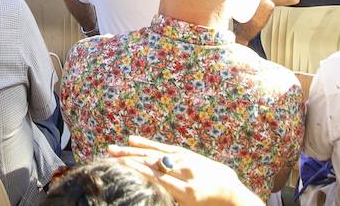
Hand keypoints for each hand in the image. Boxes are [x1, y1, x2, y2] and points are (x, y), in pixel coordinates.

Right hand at [107, 137, 262, 205]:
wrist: (230, 191)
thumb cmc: (207, 205)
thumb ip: (169, 195)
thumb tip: (146, 181)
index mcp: (187, 192)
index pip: (158, 178)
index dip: (138, 169)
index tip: (120, 164)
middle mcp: (186, 173)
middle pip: (153, 163)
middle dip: (130, 157)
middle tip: (109, 154)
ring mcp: (186, 160)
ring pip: (155, 153)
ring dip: (133, 150)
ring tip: (113, 148)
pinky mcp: (186, 153)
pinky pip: (164, 147)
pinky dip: (148, 143)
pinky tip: (132, 140)